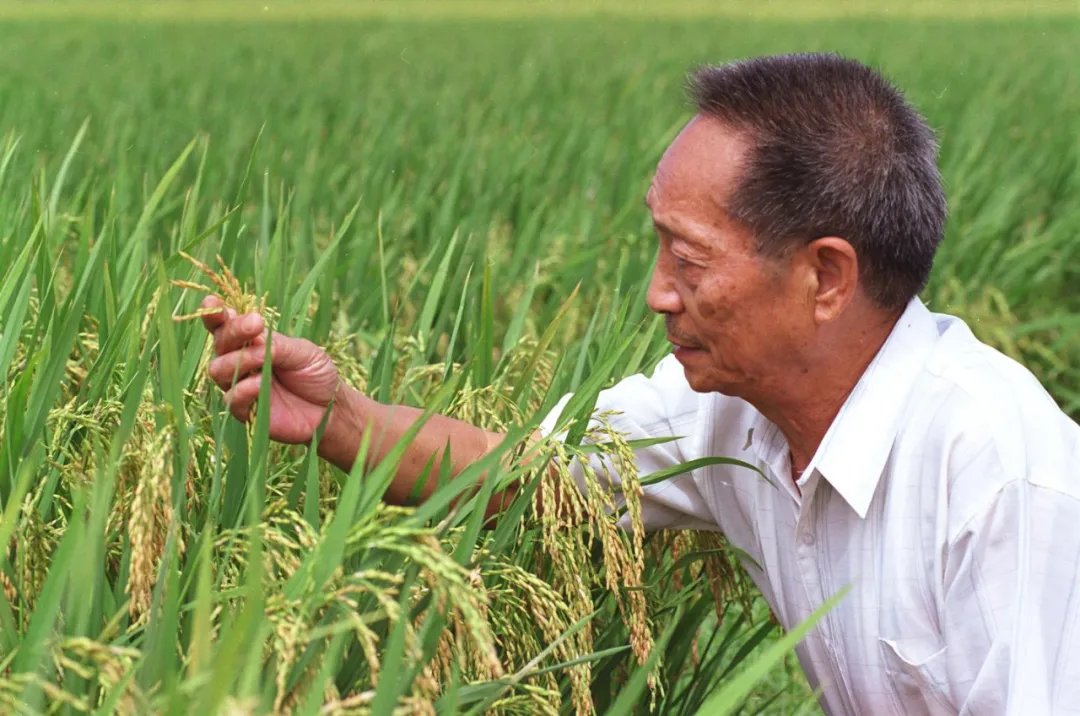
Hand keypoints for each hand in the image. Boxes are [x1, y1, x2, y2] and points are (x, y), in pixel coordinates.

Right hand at [201, 295, 340, 444]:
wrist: (330, 408)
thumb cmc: (316, 373)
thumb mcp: (303, 352)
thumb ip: (277, 345)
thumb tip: (253, 340)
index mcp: (251, 341)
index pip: (225, 325)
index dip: (214, 313)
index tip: (213, 304)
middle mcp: (239, 361)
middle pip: (219, 343)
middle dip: (234, 331)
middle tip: (256, 324)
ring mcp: (239, 386)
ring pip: (218, 370)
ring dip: (238, 360)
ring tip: (263, 358)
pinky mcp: (245, 411)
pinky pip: (231, 399)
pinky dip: (242, 389)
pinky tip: (258, 383)